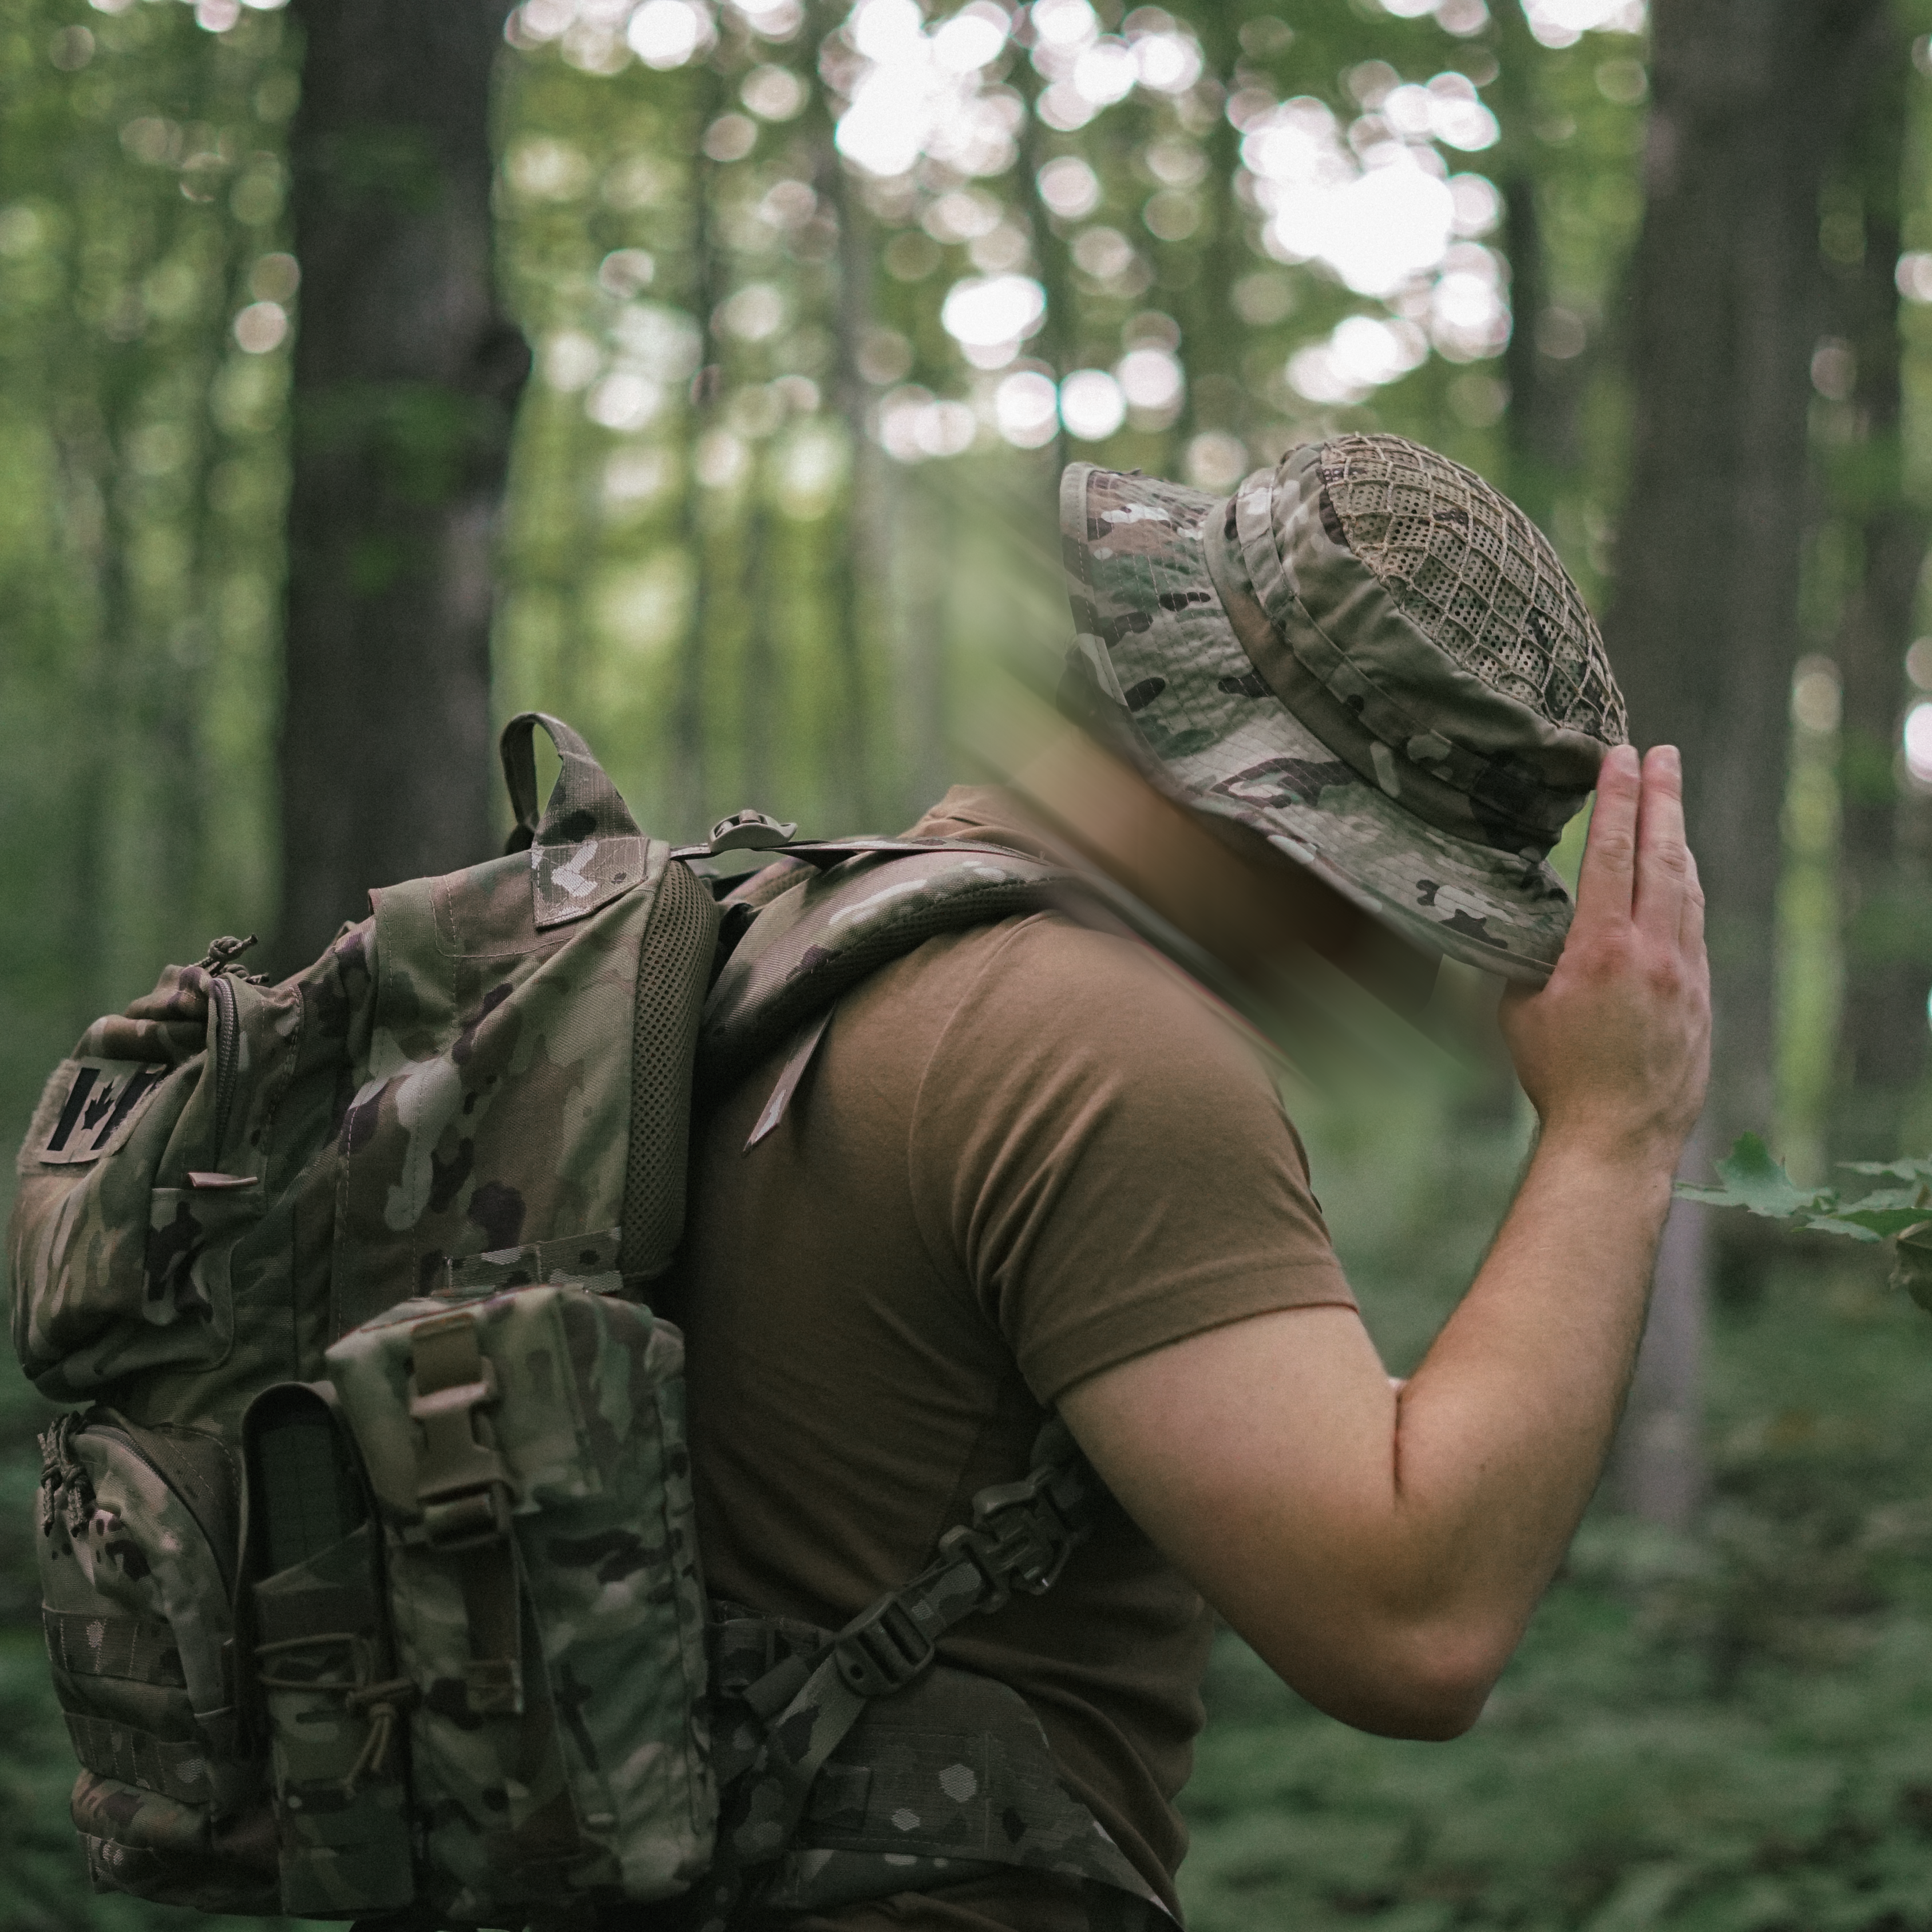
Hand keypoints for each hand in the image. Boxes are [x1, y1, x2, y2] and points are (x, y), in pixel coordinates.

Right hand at [1500, 744, 1709, 1170]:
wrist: (1618, 1137)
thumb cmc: (1557, 1077)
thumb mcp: (1519, 1011)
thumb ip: (1526, 958)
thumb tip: (1519, 925)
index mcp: (1600, 950)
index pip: (1612, 854)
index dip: (1617, 800)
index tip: (1620, 757)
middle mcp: (1651, 953)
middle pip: (1662, 856)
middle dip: (1662, 798)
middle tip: (1663, 754)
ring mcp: (1684, 973)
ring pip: (1686, 888)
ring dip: (1678, 839)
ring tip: (1671, 803)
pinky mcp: (1700, 997)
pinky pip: (1695, 925)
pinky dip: (1686, 888)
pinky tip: (1681, 876)